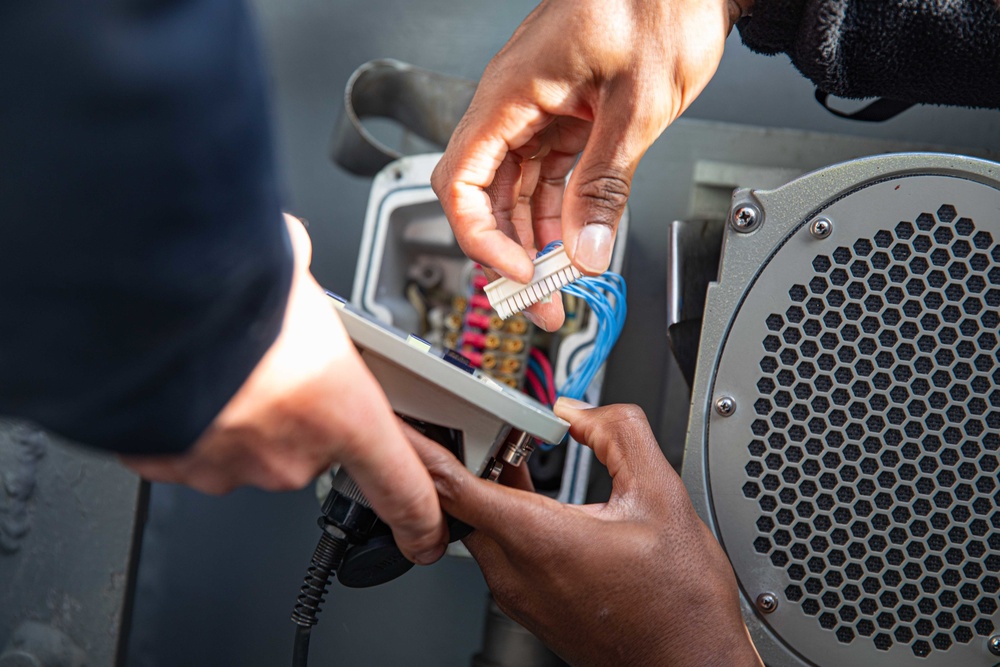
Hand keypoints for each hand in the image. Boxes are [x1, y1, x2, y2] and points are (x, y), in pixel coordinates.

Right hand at [122, 214, 448, 564]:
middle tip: (274, 356)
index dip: (418, 518)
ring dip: (239, 408)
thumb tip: (289, 252)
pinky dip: (188, 415)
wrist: (134, 301)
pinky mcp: (171, 468)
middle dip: (295, 407)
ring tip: (221, 357)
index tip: (427, 536)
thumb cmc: (227, 288)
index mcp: (342, 411)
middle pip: (310, 446)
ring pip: (247, 445)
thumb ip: (305, 283)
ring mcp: (228, 468)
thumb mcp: (293, 269)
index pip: (401, 486)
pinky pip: (191, 447)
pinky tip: (180, 374)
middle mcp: (291, 455)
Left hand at [407, 399, 761, 666]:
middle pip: (458, 502)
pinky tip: (532, 494)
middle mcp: (515, 572)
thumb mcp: (663, 495)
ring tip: (512, 449)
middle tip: (472, 418)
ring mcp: (519, 593)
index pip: (449, 484)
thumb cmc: (677, 602)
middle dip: (460, 455)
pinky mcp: (530, 605)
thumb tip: (581, 412)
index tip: (397, 422)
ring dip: (486, 486)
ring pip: (478, 526)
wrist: (688, 664)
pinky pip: (498, 548)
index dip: (418, 446)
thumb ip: (619, 434)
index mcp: (537, 539)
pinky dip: (503, 514)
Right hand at [432, 0, 745, 329]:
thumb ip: (604, 183)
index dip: (481, 237)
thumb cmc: (659, 3)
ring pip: (516, 193)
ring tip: (558, 285)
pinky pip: (548, 178)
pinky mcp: (565, 118)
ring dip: (534, 242)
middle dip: (508, 255)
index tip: (517, 271)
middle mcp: (514, 105)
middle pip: (484, 196)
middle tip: (538, 301)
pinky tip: (573, 245)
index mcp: (511, 93)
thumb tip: (584, 250)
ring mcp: (537, 112)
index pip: (460, 181)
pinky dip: (558, 215)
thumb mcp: (636, 104)